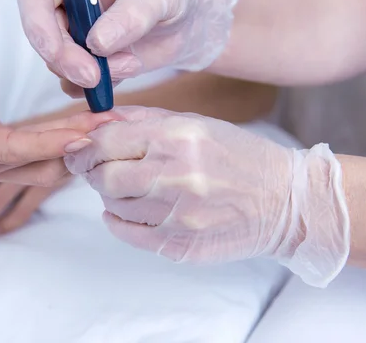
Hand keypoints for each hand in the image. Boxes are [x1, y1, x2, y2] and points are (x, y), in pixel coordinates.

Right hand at [0, 62, 118, 185]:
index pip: (12, 150)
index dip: (50, 144)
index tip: (85, 135)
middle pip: (37, 165)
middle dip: (77, 146)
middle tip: (114, 124)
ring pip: (46, 169)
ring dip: (79, 149)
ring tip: (111, 124)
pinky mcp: (8, 168)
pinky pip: (43, 162)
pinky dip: (68, 147)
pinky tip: (92, 129)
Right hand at [17, 0, 236, 96]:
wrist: (188, 21)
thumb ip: (131, 15)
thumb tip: (96, 43)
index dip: (37, 26)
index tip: (56, 53)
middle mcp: (66, 7)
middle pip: (43, 38)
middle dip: (66, 62)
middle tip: (95, 77)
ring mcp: (74, 38)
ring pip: (59, 65)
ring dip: (91, 74)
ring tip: (131, 63)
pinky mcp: (87, 65)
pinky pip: (77, 84)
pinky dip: (98, 88)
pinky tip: (126, 71)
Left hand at [65, 107, 349, 287]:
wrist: (283, 202)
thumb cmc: (239, 156)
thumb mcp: (195, 123)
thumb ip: (142, 120)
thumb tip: (95, 122)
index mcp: (179, 138)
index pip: (106, 142)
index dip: (85, 147)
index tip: (81, 150)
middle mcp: (177, 177)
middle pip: (104, 178)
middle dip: (94, 172)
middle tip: (101, 169)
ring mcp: (179, 216)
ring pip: (114, 206)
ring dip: (112, 195)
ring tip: (133, 186)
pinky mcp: (181, 246)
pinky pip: (128, 234)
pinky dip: (120, 220)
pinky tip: (134, 207)